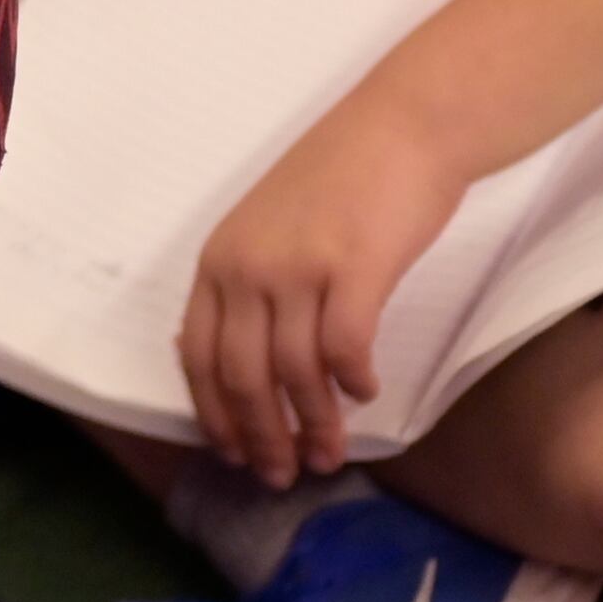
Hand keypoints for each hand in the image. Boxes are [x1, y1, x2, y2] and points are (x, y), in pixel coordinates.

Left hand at [178, 98, 463, 483]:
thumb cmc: (342, 179)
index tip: (233, 455)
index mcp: (219, 259)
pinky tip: (365, 395)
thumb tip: (238, 364)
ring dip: (313, 424)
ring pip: (295, 373)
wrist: (403, 125)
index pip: (199, 357)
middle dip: (261, 436)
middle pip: (241, 377)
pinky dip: (352, 383)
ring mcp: (298, 265)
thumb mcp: (267, 228)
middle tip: (282, 476)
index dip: (214, 415)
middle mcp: (248, 265)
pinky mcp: (353, 267)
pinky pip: (345, 348)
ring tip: (329, 454)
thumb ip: (248, 287)